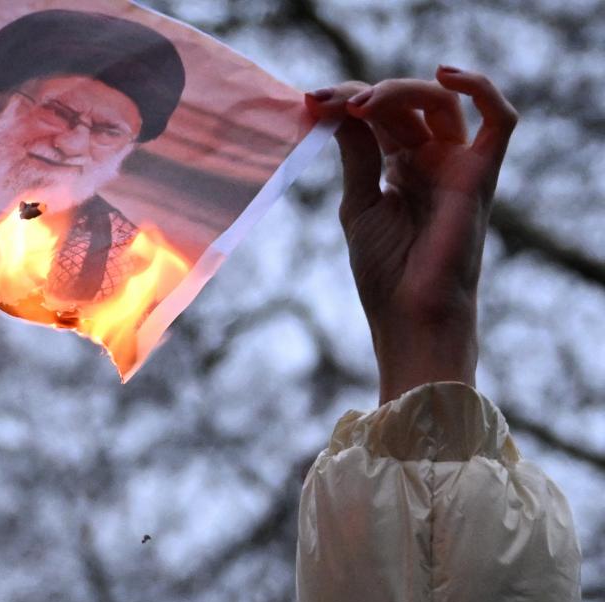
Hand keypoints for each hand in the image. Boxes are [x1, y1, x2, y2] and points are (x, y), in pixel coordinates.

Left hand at [305, 67, 517, 402]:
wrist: (409, 317)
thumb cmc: (385, 273)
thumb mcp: (359, 204)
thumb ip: (356, 154)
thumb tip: (337, 108)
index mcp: (400, 167)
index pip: (379, 115)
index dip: (346, 101)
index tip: (310, 101)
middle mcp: (432, 160)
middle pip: (405, 104)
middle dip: (363, 95)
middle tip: (325, 102)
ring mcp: (458, 166)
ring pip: (441, 102)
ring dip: (399, 91)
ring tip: (361, 106)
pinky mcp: (481, 176)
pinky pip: (500, 120)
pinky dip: (481, 89)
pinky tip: (446, 76)